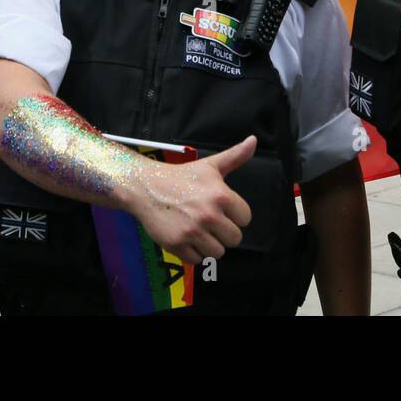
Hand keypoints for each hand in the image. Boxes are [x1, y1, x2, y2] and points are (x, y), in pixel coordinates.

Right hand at [128, 136, 255, 264]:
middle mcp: (209, 215)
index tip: (223, 210)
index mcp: (221, 196)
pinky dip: (193, 252)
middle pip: (234, 239)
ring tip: (199, 230)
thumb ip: (236, 156)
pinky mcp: (177, 245)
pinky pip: (197, 260)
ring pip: (218, 253)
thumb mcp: (210, 165)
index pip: (245, 219)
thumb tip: (253, 141)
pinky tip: (187, 237)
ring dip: (210, 244)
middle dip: (224, 232)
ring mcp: (192, 232)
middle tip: (211, 222)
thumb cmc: (181, 176)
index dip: (235, 215)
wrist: (147, 186)